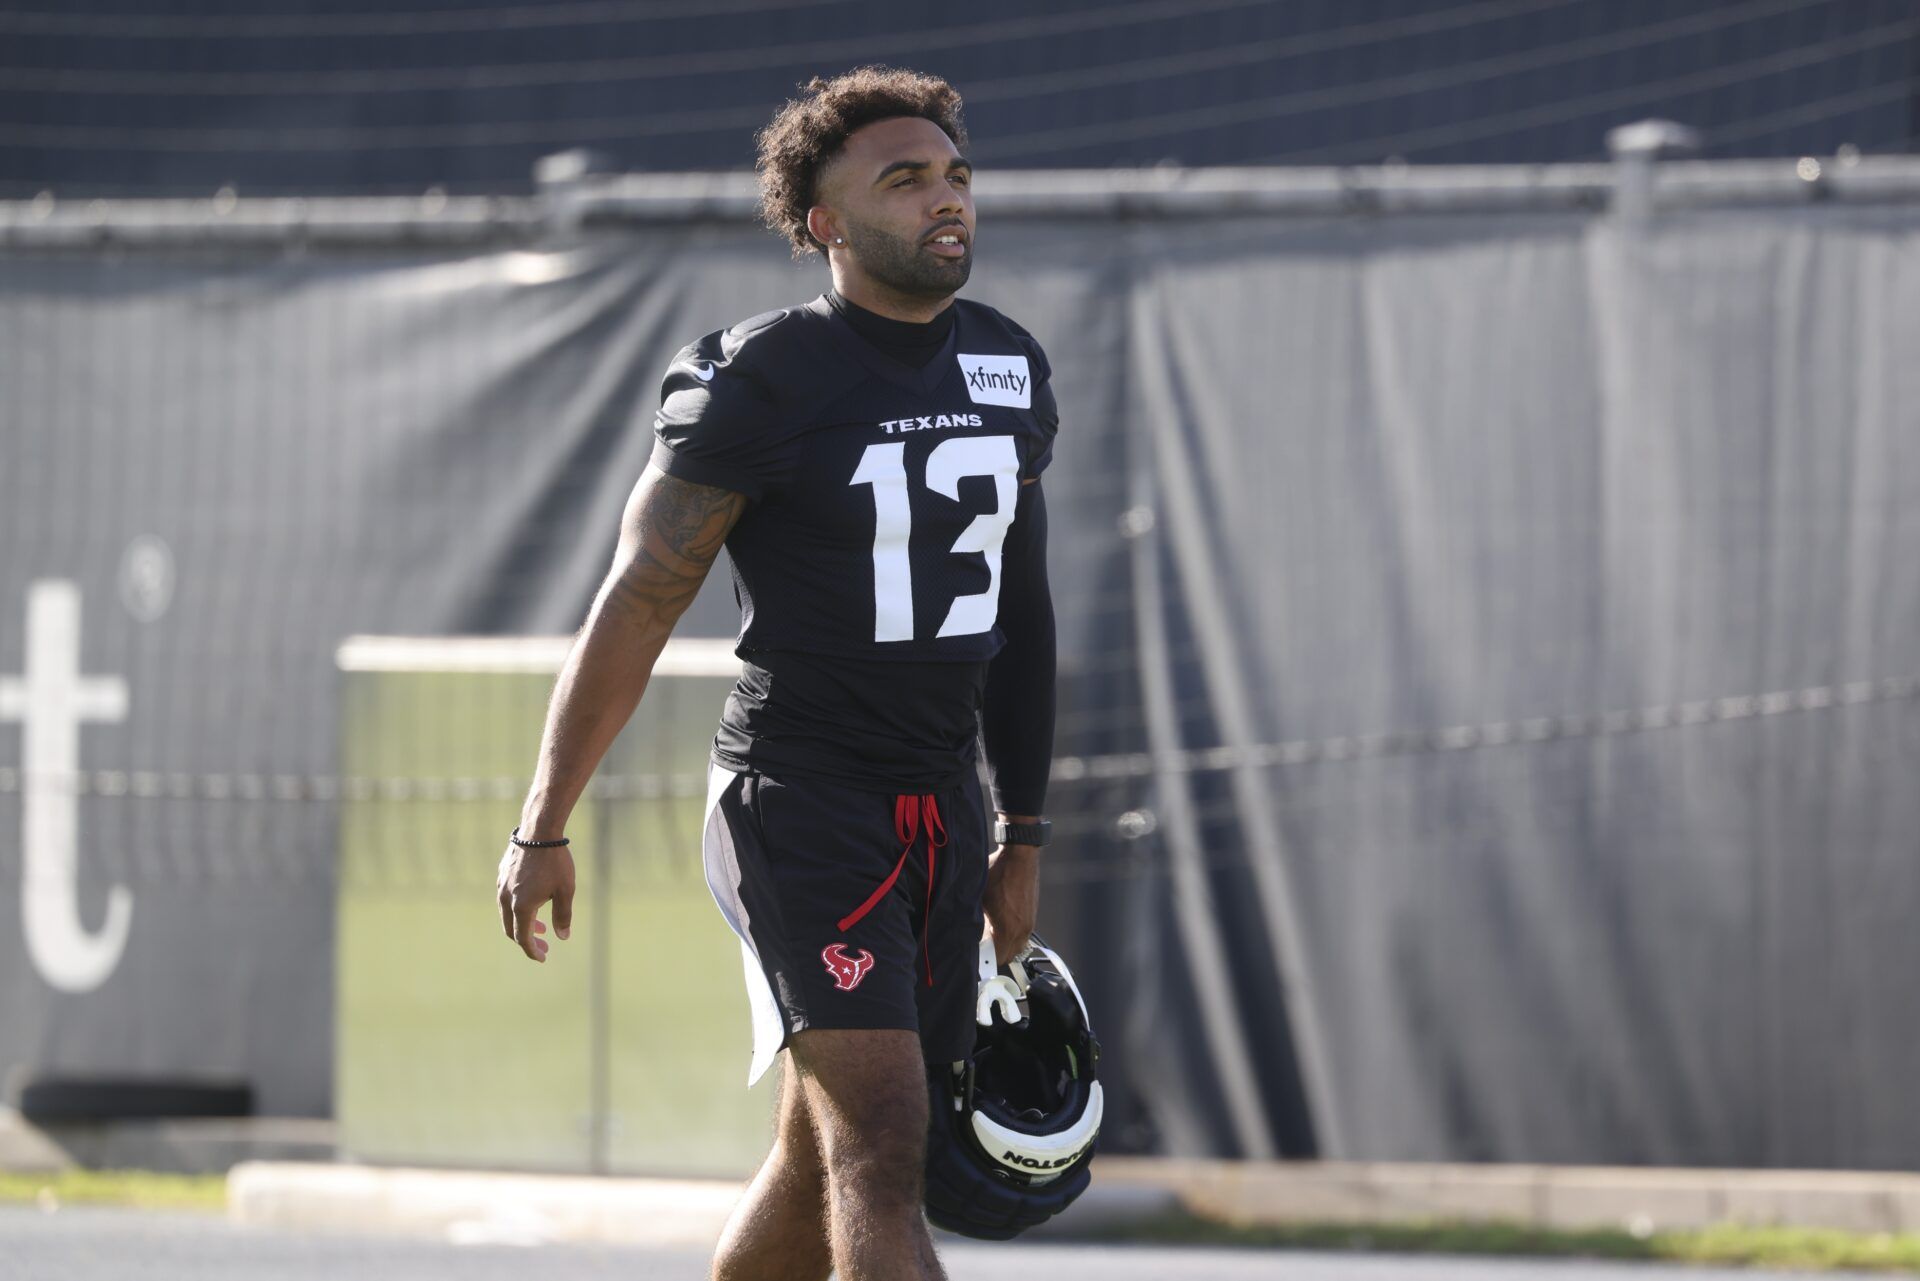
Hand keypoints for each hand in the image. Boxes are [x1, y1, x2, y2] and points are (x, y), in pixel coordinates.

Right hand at [496, 841, 575, 963]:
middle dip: (527, 941)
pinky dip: (517, 910)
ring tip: (542, 925)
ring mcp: (501, 886)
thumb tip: (562, 937)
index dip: (532, 951)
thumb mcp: (566, 891)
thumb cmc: (555, 861)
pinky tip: (534, 903)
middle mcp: (506, 899)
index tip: (543, 957)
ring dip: (523, 924)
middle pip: (511, 930)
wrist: (539, 831)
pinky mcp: (502, 875)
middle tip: (544, 945)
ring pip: (507, 915)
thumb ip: (563, 916)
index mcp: (521, 906)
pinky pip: (505, 900)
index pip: (523, 938)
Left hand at [982, 843, 1039, 965]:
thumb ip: (972, 918)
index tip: (976, 955)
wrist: (1020, 855)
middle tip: (980, 944)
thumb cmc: (997, 872)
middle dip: (994, 954)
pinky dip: (1011, 934)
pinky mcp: (1032, 915)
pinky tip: (999, 921)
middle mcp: (1022, 929)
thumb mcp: (977, 896)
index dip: (985, 960)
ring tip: (989, 932)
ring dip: (1004, 944)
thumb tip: (964, 932)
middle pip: (1009, 956)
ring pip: (1017, 946)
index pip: (998, 958)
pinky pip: (1022, 934)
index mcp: (1008, 928)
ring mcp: (1029, 923)